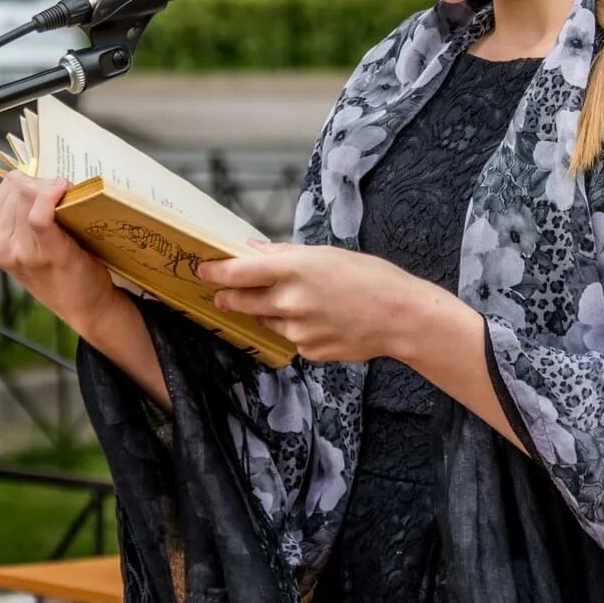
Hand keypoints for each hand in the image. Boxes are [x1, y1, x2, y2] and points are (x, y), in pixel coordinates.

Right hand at [0, 173, 120, 328]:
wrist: (84, 306)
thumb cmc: (55, 271)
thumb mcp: (14, 248)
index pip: (4, 188)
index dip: (32, 183)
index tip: (51, 190)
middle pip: (18, 187)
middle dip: (43, 184)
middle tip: (65, 196)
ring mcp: (20, 250)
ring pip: (29, 195)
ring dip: (54, 188)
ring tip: (70, 198)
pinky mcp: (46, 251)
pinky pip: (40, 213)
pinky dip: (52, 195)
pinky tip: (64, 189)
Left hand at [201, 244, 431, 363]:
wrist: (401, 317)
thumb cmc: (370, 278)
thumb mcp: (328, 255)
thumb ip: (285, 255)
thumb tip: (253, 251)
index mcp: (293, 270)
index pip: (236, 272)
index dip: (214, 272)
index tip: (202, 270)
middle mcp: (289, 301)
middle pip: (240, 301)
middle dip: (228, 296)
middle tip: (223, 293)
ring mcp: (296, 330)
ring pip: (266, 320)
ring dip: (270, 312)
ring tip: (302, 303)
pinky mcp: (307, 351)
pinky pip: (291, 337)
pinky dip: (297, 328)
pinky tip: (323, 320)